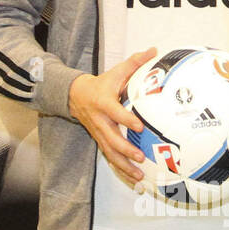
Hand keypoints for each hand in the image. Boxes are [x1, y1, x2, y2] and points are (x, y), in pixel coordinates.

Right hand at [69, 47, 156, 188]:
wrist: (75, 96)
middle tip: (140, 157)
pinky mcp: (100, 141)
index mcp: (104, 103)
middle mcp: (101, 121)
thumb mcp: (115, 72)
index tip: (139, 126)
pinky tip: (133, 179)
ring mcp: (99, 133)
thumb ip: (134, 62)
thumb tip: (153, 50)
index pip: (115, 113)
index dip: (126, 120)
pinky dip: (120, 169)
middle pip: (111, 139)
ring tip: (138, 176)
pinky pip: (110, 157)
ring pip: (110, 153)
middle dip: (125, 150)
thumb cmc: (101, 84)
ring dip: (123, 166)